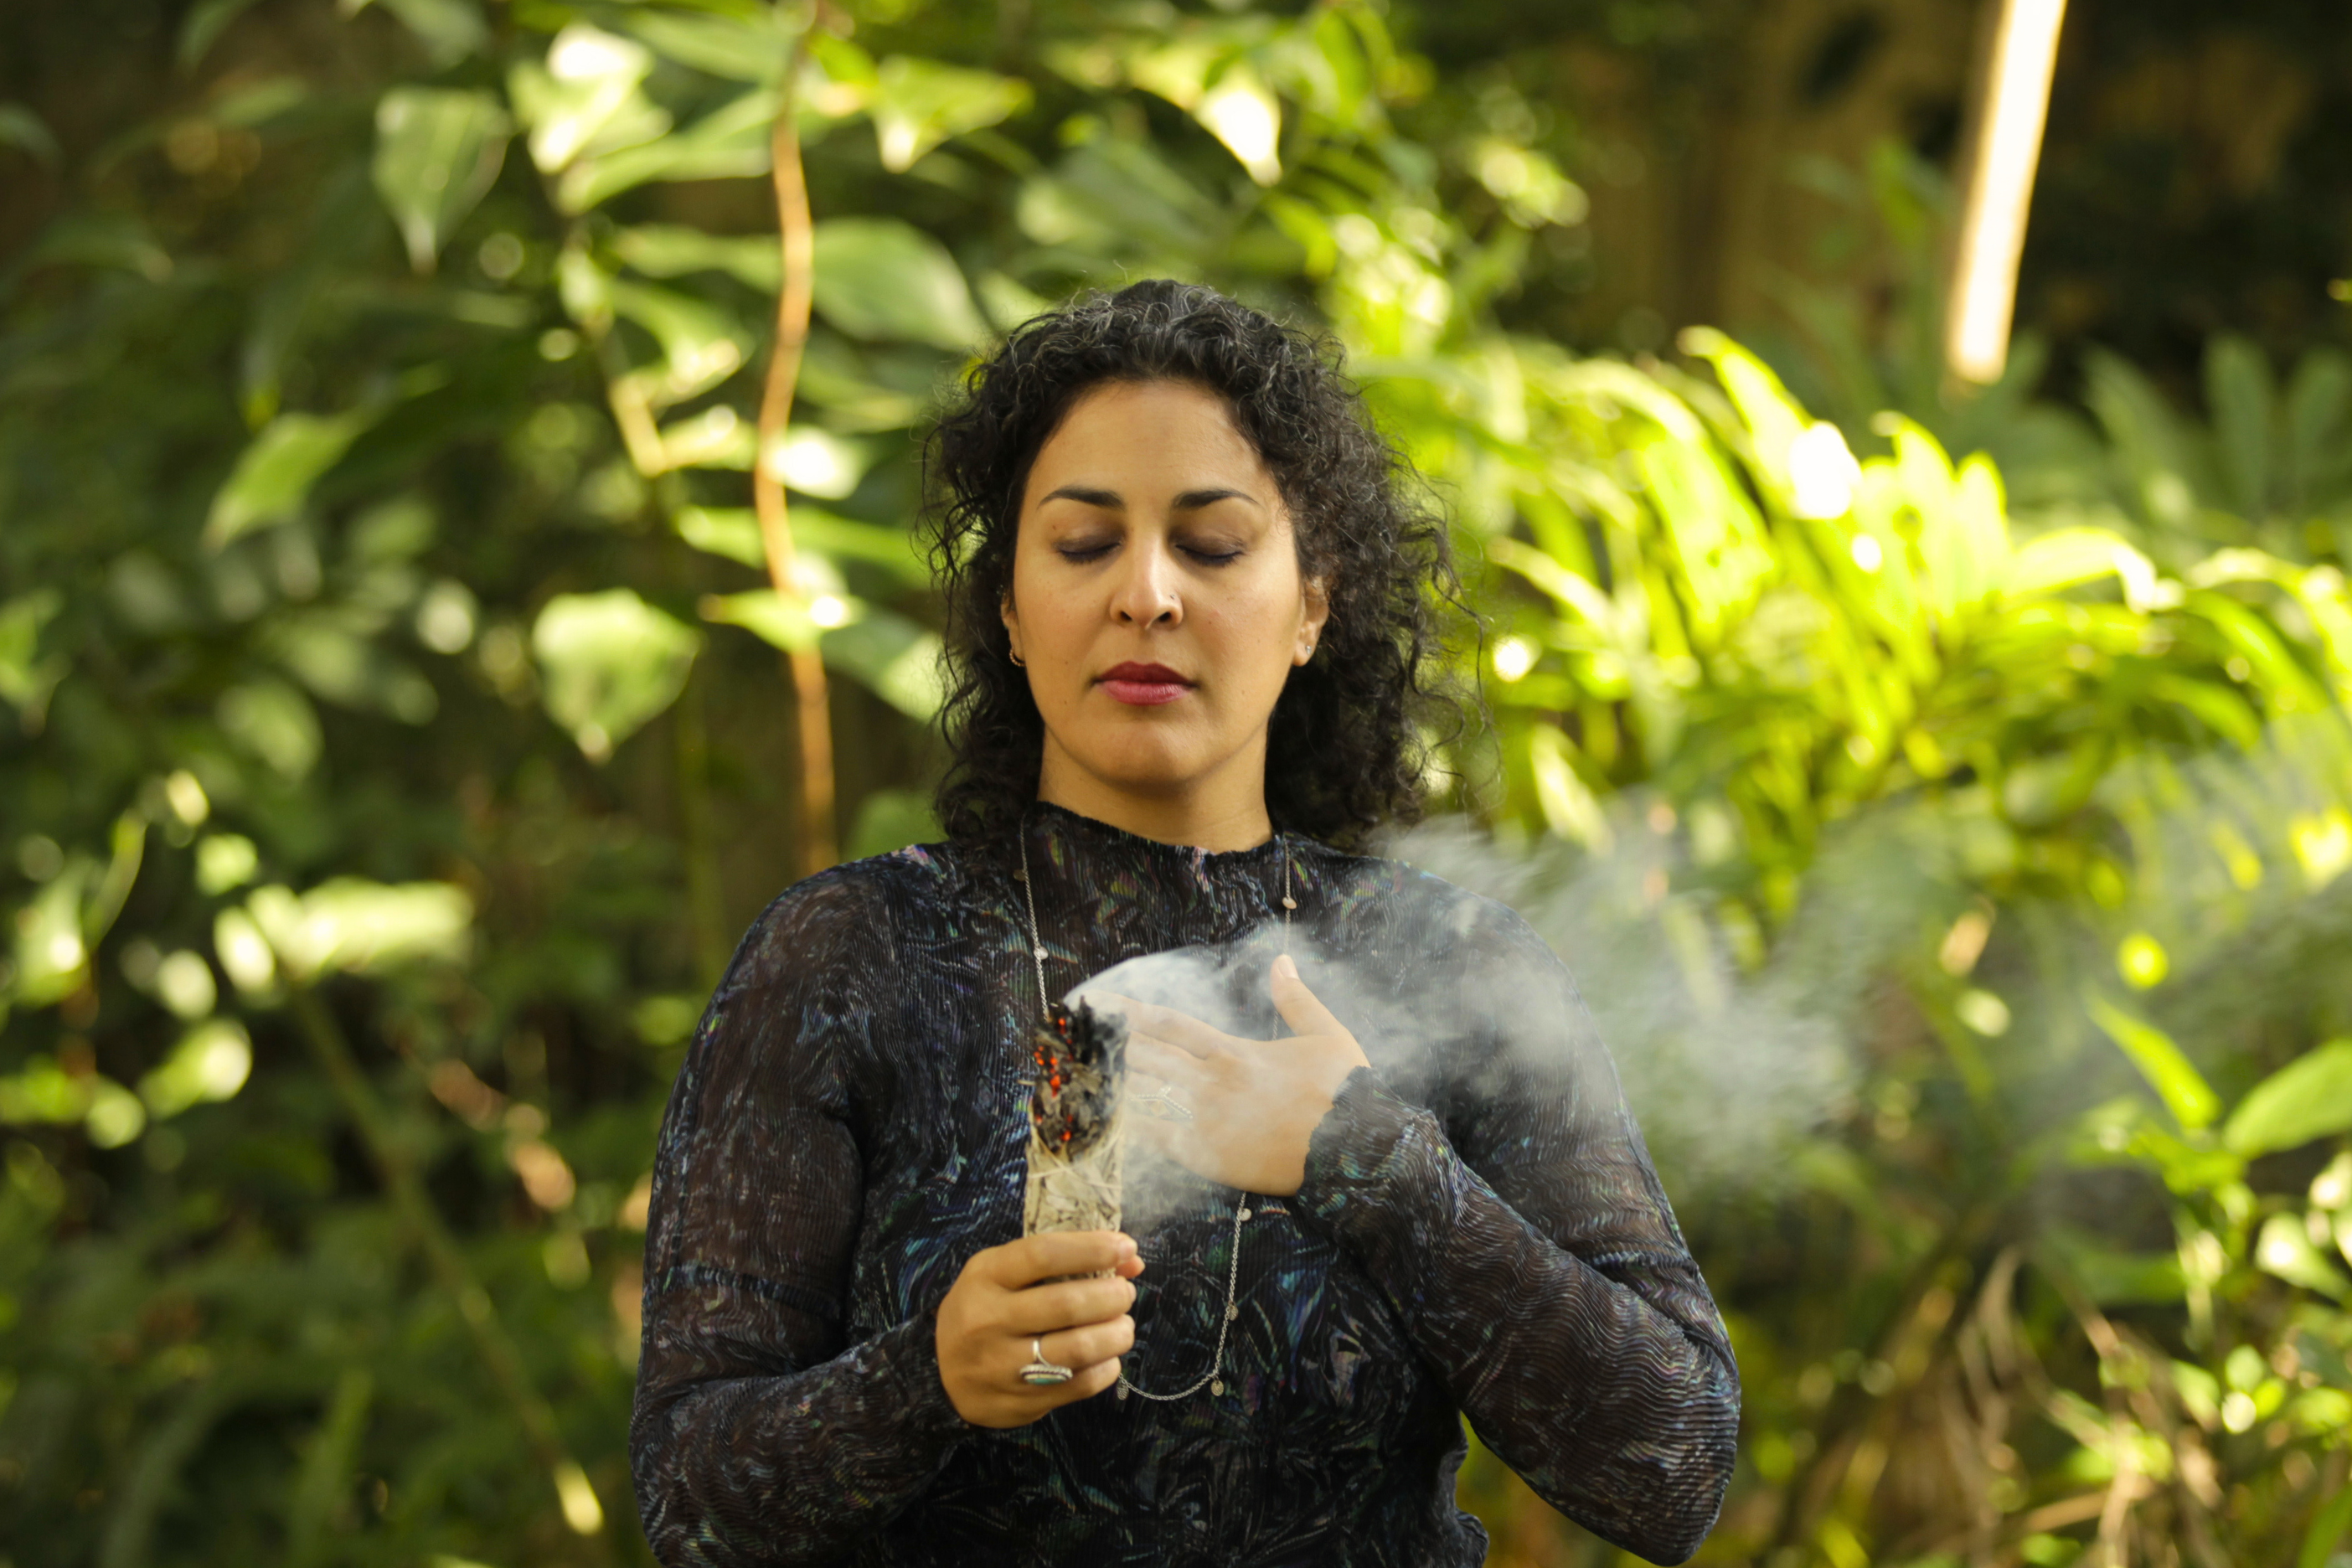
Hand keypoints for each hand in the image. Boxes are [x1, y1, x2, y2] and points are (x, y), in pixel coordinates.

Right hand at [935, 1230, 1142, 1426]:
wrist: (940, 1373)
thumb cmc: (984, 1309)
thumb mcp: (1006, 1273)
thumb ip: (1062, 1261)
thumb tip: (1131, 1260)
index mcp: (985, 1276)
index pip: (1043, 1254)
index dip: (1092, 1249)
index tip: (1125, 1247)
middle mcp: (989, 1320)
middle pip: (1066, 1305)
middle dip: (1111, 1297)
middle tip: (1126, 1294)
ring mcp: (1002, 1365)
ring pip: (1076, 1349)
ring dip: (1115, 1335)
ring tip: (1123, 1327)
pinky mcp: (1019, 1401)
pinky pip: (1077, 1385)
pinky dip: (1105, 1369)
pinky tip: (1108, 1357)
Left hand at [1096, 953, 1369, 1196]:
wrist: (1356, 1146)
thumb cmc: (1346, 1092)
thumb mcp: (1327, 1034)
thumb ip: (1297, 998)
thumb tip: (1283, 960)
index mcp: (1235, 1051)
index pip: (1172, 1026)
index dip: (1132, 1015)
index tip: (1100, 1006)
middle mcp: (1213, 1080)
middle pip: (1147, 1058)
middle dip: (1107, 1047)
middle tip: (1069, 1038)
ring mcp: (1208, 1119)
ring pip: (1146, 1095)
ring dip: (1109, 1085)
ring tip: (1071, 1076)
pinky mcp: (1210, 1156)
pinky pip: (1158, 1142)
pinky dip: (1128, 1133)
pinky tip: (1099, 1125)